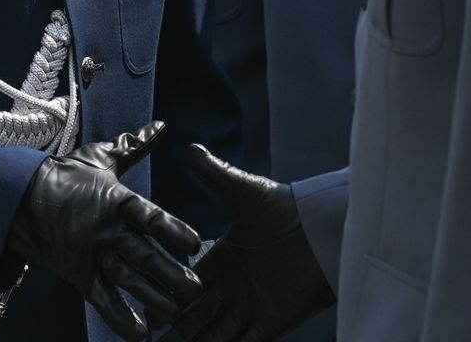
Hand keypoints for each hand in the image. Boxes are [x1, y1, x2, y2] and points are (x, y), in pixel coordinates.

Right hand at [7, 120, 201, 340]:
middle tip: (196, 289)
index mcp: (117, 200)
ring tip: (175, 312)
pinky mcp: (79, 275)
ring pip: (127, 281)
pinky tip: (140, 334)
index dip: (174, 231)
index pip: (151, 217)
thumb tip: (160, 127)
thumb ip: (134, 145)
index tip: (197, 244)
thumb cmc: (66, 175)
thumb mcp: (100, 157)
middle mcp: (107, 231)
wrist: (19, 199)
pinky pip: (101, 300)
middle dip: (172, 273)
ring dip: (152, 298)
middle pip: (144, 255)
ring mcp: (92, 255)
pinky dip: (120, 318)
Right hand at [167, 145, 334, 341]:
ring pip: (214, 335)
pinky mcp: (272, 324)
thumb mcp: (245, 191)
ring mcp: (252, 307)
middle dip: (175, 332)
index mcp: (223, 260)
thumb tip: (191, 147)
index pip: (187, 284)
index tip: (145, 311)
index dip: (167, 297)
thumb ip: (216, 174)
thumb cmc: (286, 207)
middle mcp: (233, 287)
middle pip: (196, 317)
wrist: (326, 228)